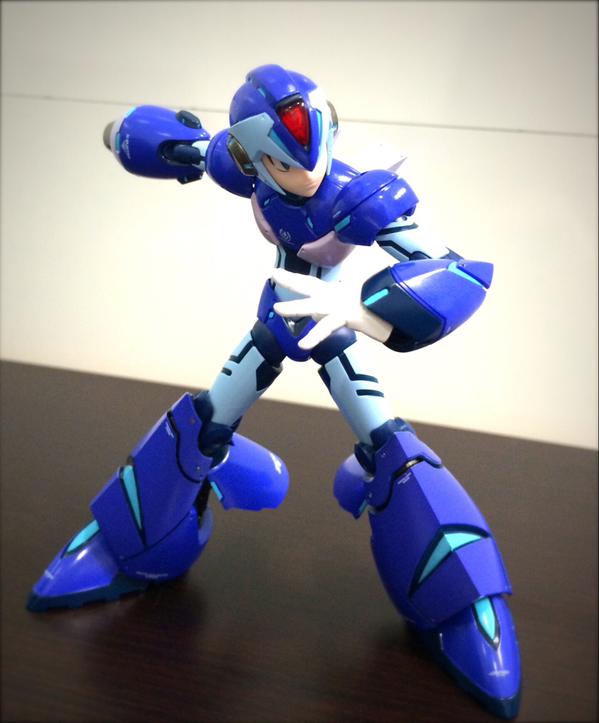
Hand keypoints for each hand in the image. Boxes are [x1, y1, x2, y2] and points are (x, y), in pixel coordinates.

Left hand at [272, 269, 391, 349]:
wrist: (394, 315)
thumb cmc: (375, 307)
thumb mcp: (359, 300)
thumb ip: (350, 297)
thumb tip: (338, 306)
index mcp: (335, 293)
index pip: (310, 283)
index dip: (293, 278)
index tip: (274, 275)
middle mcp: (334, 297)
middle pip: (309, 286)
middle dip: (291, 281)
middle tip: (275, 275)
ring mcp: (339, 307)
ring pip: (313, 306)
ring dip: (295, 307)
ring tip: (278, 309)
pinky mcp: (345, 318)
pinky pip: (326, 329)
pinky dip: (314, 337)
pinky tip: (303, 345)